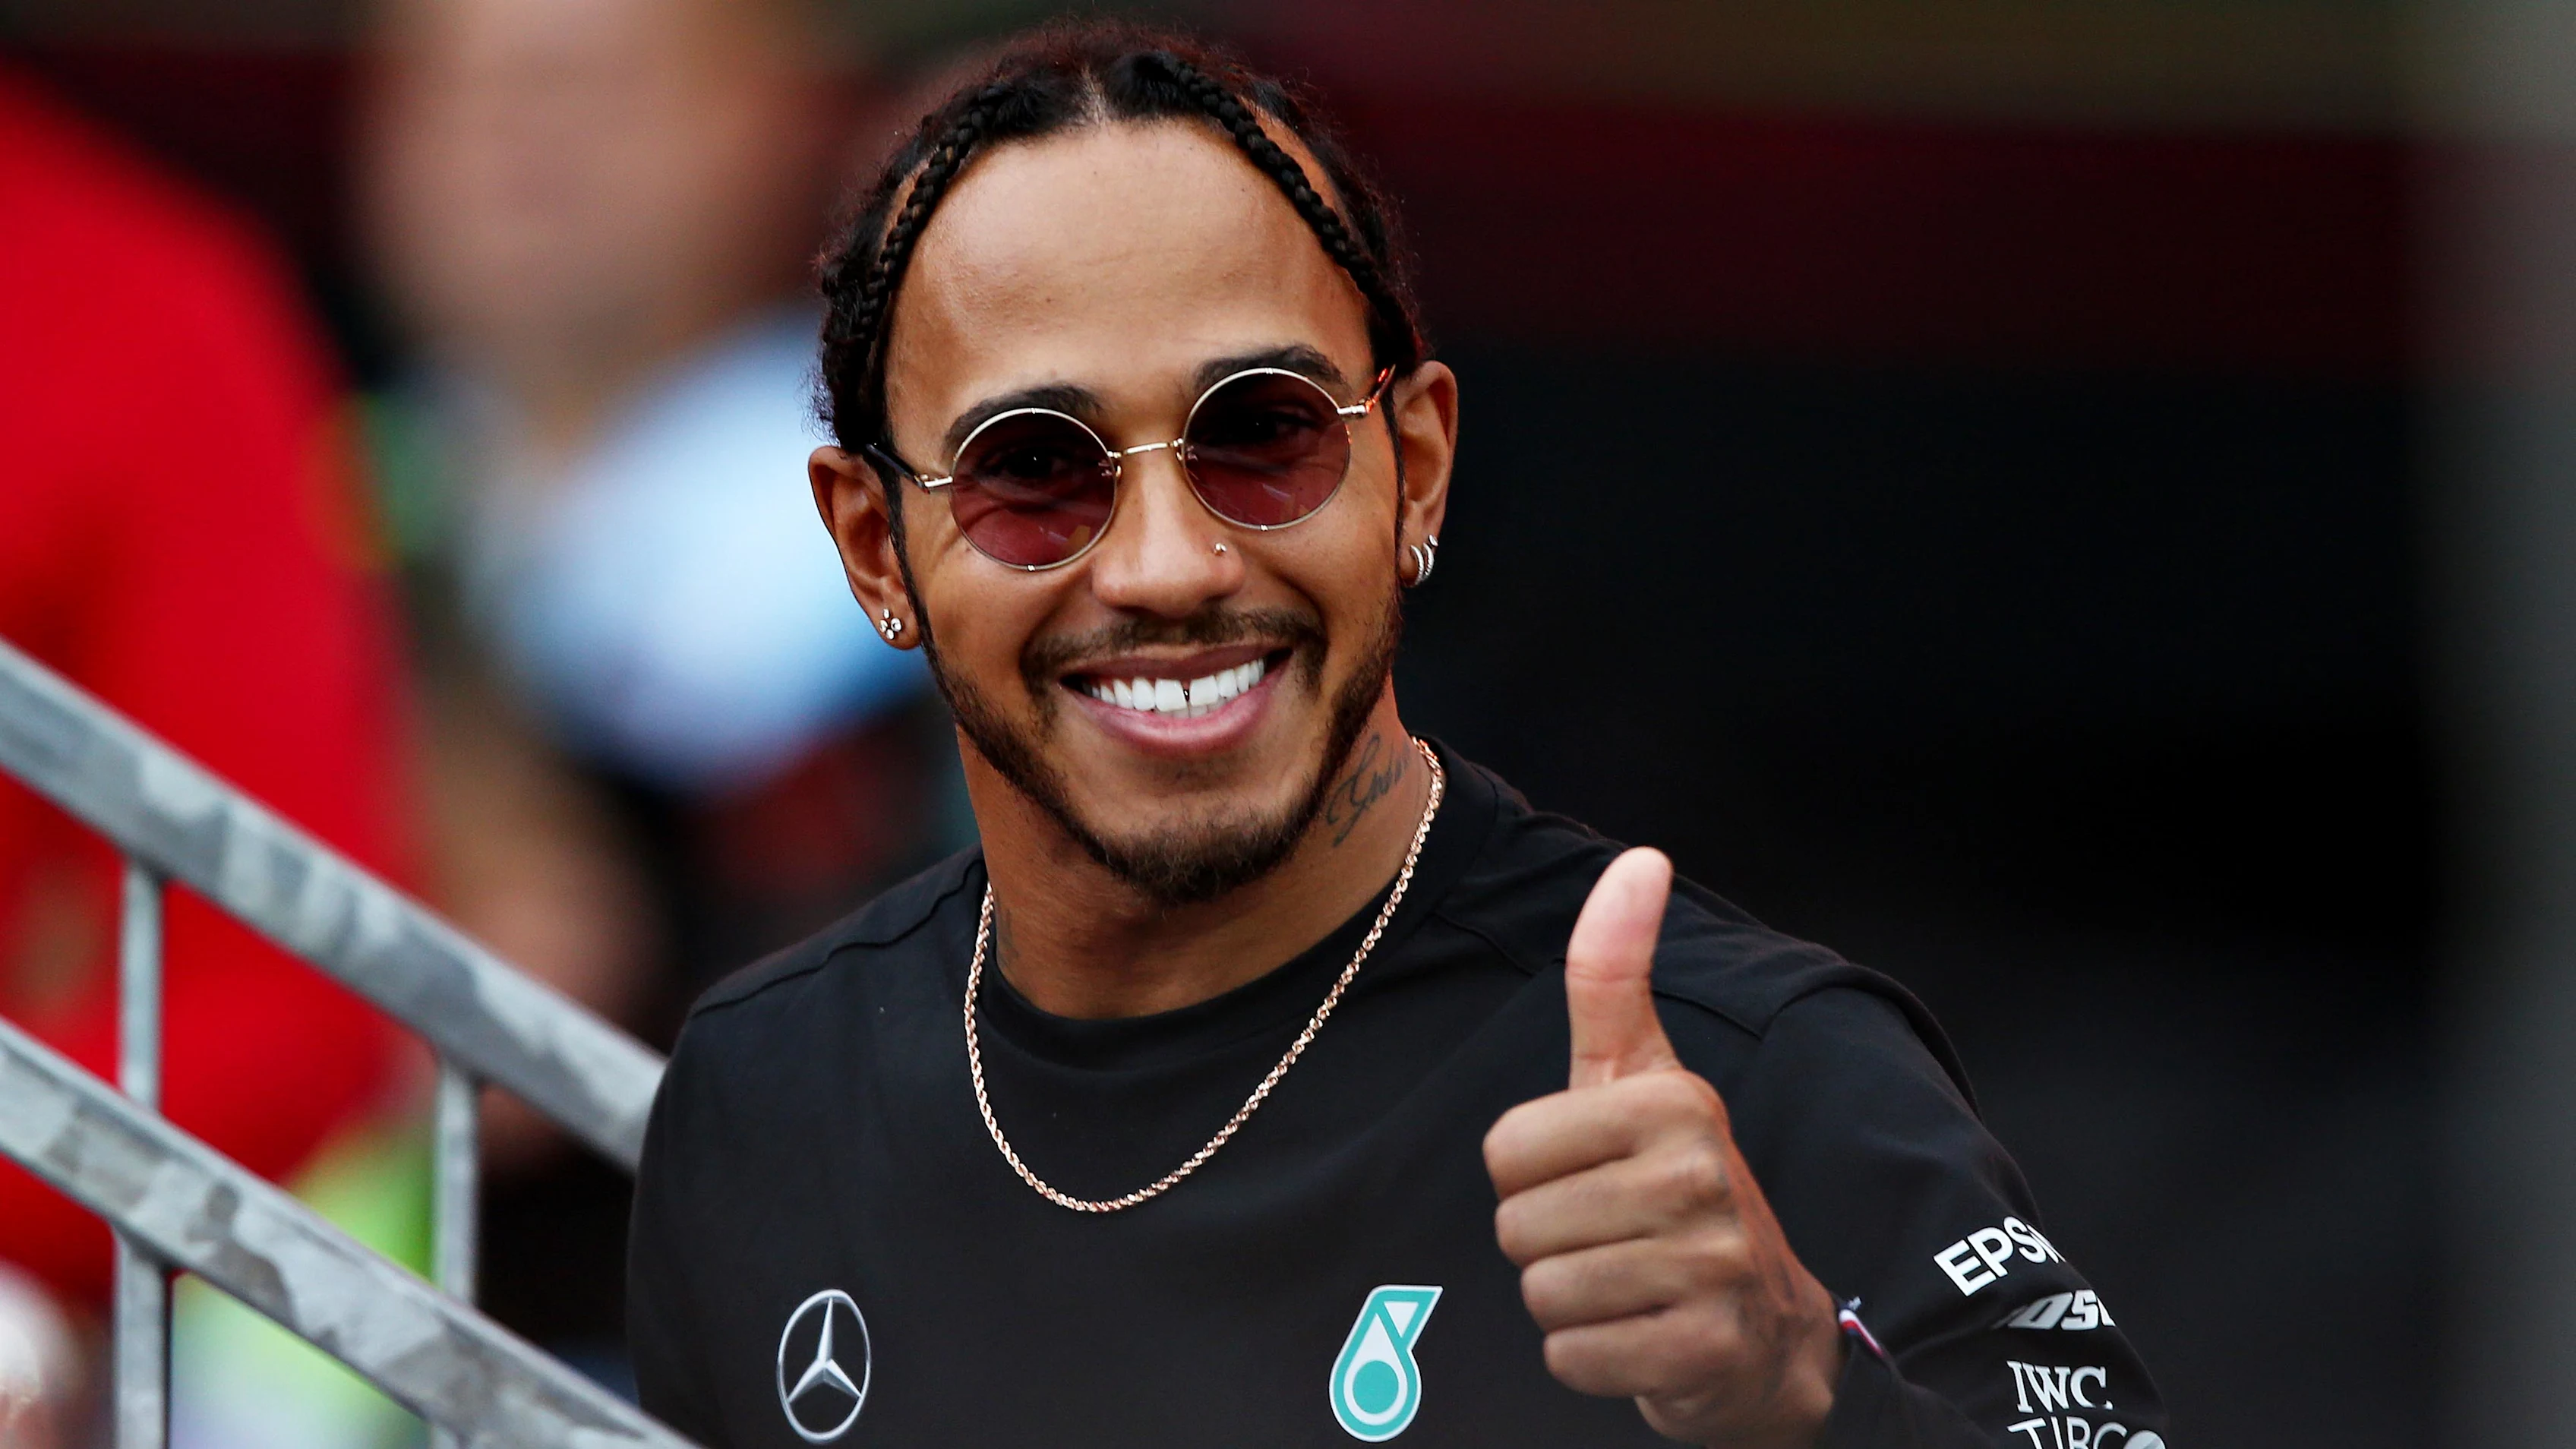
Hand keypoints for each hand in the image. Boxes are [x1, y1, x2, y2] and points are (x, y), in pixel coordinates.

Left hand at [1484, 849, 1843, 1446]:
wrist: (1763, 1325)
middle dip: (1545, 1243)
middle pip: (1518, 1227)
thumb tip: (1641, 858)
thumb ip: (1613, 972)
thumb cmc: (1672, 1186)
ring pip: (1543, 1293)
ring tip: (1625, 1284)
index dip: (1527, 1173)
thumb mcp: (1637, 1075)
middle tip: (1610, 1238)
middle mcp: (1701, 1175)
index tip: (1588, 1174)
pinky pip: (1574, 1356)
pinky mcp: (1705, 1350)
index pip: (1506, 1148)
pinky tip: (1640, 1335)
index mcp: (1675, 1100)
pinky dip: (1590, 1357)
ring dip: (1567, 1301)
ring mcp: (1711, 1267)